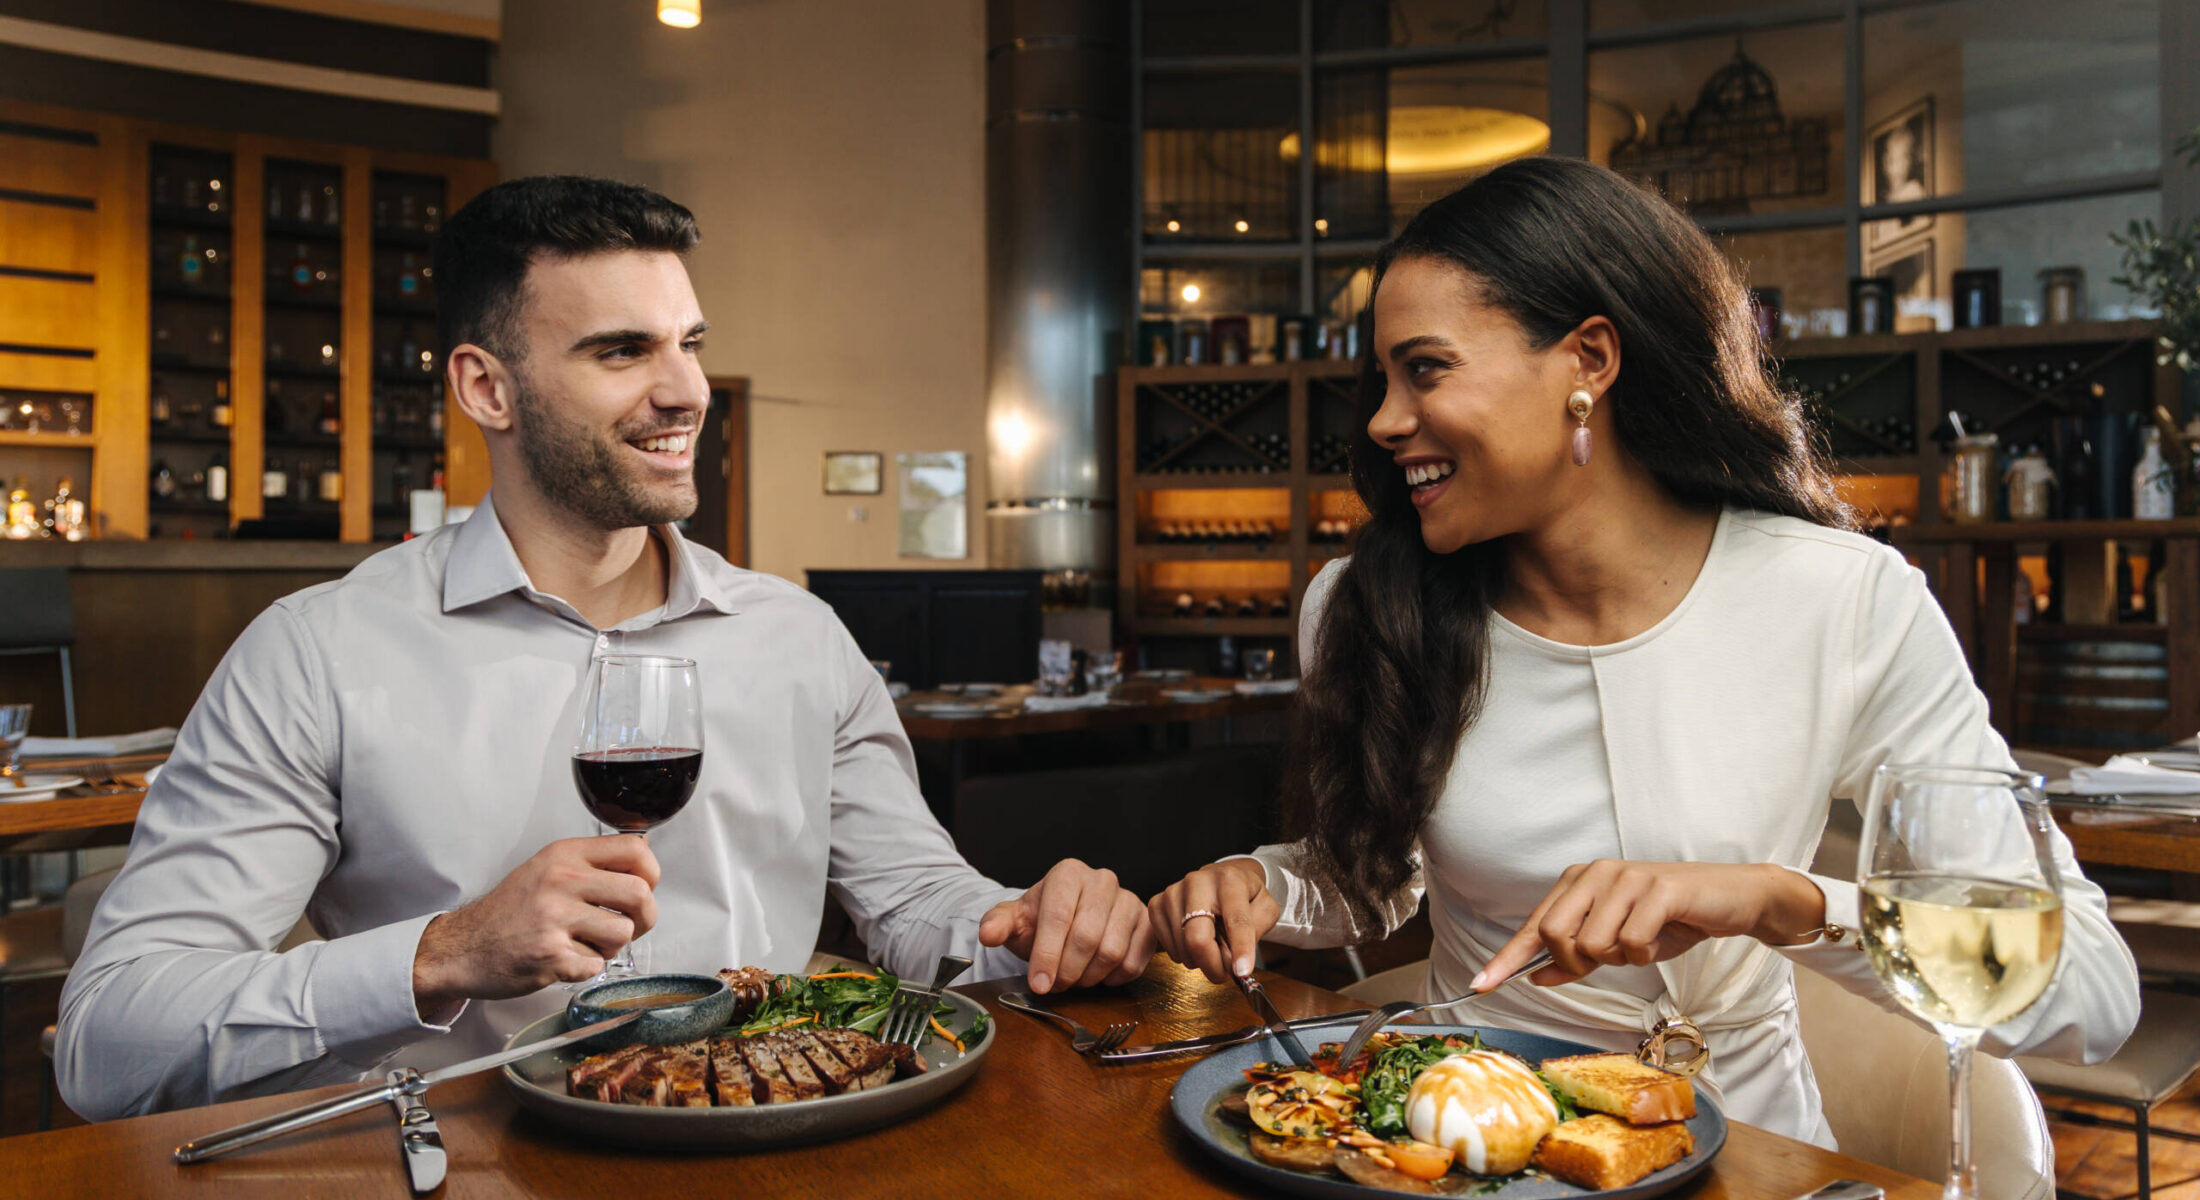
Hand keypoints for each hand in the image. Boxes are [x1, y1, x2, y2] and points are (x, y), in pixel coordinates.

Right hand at [412, 835, 660, 1018]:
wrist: (461, 948)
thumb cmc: (508, 910)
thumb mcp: (546, 868)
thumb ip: (592, 862)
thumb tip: (643, 854)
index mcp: (564, 855)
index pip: (634, 849)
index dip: (650, 872)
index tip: (643, 887)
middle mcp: (561, 881)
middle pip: (640, 893)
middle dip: (643, 917)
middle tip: (626, 925)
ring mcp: (555, 919)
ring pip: (623, 933)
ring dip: (612, 946)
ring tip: (587, 943)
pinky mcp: (551, 956)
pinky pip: (597, 965)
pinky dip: (587, 969)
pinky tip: (566, 960)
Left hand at [978, 858, 1156, 993]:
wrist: (1068, 920)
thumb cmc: (1041, 920)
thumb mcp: (1015, 920)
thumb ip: (998, 924)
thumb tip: (987, 934)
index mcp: (1068, 874)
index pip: (1058, 917)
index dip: (1047, 955)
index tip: (1038, 984)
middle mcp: (1102, 880)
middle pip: (1087, 937)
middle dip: (1067, 970)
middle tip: (1055, 985)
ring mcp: (1129, 899)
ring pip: (1112, 951)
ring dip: (1089, 977)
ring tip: (1075, 978)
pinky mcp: (1147, 921)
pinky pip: (1134, 960)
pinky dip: (1113, 978)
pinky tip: (1098, 975)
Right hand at [1148, 858, 1279, 984]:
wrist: (1220, 878)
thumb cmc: (1244, 896)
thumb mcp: (1265, 908)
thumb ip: (1255, 933)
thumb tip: (1236, 961)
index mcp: (1230, 880)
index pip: (1236, 920)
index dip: (1240, 949)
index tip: (1242, 972)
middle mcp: (1197, 882)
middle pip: (1198, 938)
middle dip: (1212, 965)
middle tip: (1224, 971)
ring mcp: (1173, 892)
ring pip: (1182, 948)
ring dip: (1200, 960)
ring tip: (1212, 944)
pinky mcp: (1156, 904)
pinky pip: (1168, 948)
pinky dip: (1184, 954)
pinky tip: (1194, 940)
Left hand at [1477, 860, 1826, 989]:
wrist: (1729, 900)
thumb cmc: (1670, 920)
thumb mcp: (1618, 942)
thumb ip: (1575, 958)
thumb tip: (1534, 977)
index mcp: (1579, 881)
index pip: (1534, 925)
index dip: (1507, 958)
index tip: (1480, 985)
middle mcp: (1596, 873)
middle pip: (1554, 934)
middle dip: (1576, 962)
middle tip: (1607, 960)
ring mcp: (1626, 878)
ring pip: (1593, 943)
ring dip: (1619, 958)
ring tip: (1643, 940)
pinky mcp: (1658, 890)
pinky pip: (1631, 943)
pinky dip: (1645, 953)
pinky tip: (1662, 936)